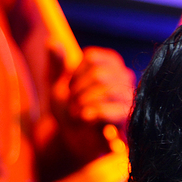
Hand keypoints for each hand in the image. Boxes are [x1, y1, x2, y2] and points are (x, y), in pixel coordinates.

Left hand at [50, 45, 134, 163]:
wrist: (72, 140)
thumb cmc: (68, 109)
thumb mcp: (56, 84)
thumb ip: (56, 64)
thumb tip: (53, 42)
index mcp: (110, 65)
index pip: (93, 58)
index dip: (75, 74)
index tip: (70, 88)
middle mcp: (125, 79)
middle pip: (100, 75)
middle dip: (79, 92)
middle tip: (73, 105)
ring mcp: (129, 100)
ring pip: (108, 90)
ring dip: (85, 103)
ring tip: (78, 114)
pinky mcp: (128, 121)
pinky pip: (114, 111)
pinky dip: (94, 114)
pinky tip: (86, 120)